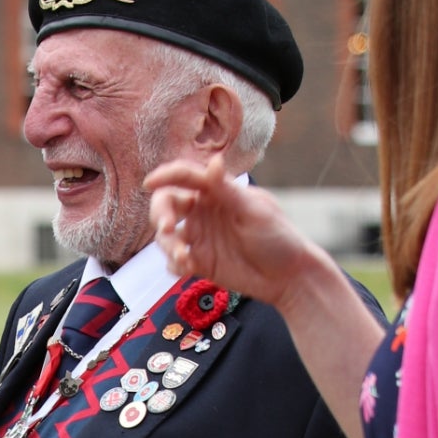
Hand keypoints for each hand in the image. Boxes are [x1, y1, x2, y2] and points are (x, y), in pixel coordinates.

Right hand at [144, 150, 318, 309]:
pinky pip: (174, 262)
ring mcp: (200, 238)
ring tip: (184, 259)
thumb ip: (227, 190)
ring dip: (168, 246)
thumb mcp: (253, 211)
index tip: (149, 183)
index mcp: (217, 192)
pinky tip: (188, 270)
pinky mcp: (199, 263)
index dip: (166, 176)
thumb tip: (213, 161)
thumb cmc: (277, 237)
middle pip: (167, 205)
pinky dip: (174, 265)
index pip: (185, 177)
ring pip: (166, 236)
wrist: (287, 277)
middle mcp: (204, 212)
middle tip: (166, 229)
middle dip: (160, 215)